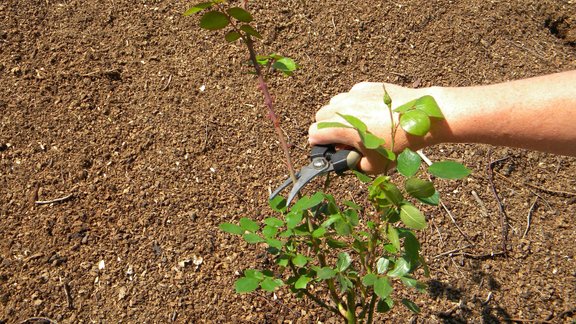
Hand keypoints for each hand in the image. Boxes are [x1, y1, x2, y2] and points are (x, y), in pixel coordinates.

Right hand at [309, 82, 432, 173]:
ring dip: (338, 115)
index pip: (314, 133)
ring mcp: (354, 95)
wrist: (422, 118)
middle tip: (342, 139)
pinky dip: (354, 104)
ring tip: (354, 125)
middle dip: (326, 128)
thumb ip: (355, 165)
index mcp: (342, 127)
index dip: (318, 144)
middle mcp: (343, 108)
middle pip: (320, 116)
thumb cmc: (399, 143)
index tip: (327, 149)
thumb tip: (348, 160)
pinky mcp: (366, 87)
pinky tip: (369, 113)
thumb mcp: (375, 165)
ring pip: (334, 103)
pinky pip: (351, 95)